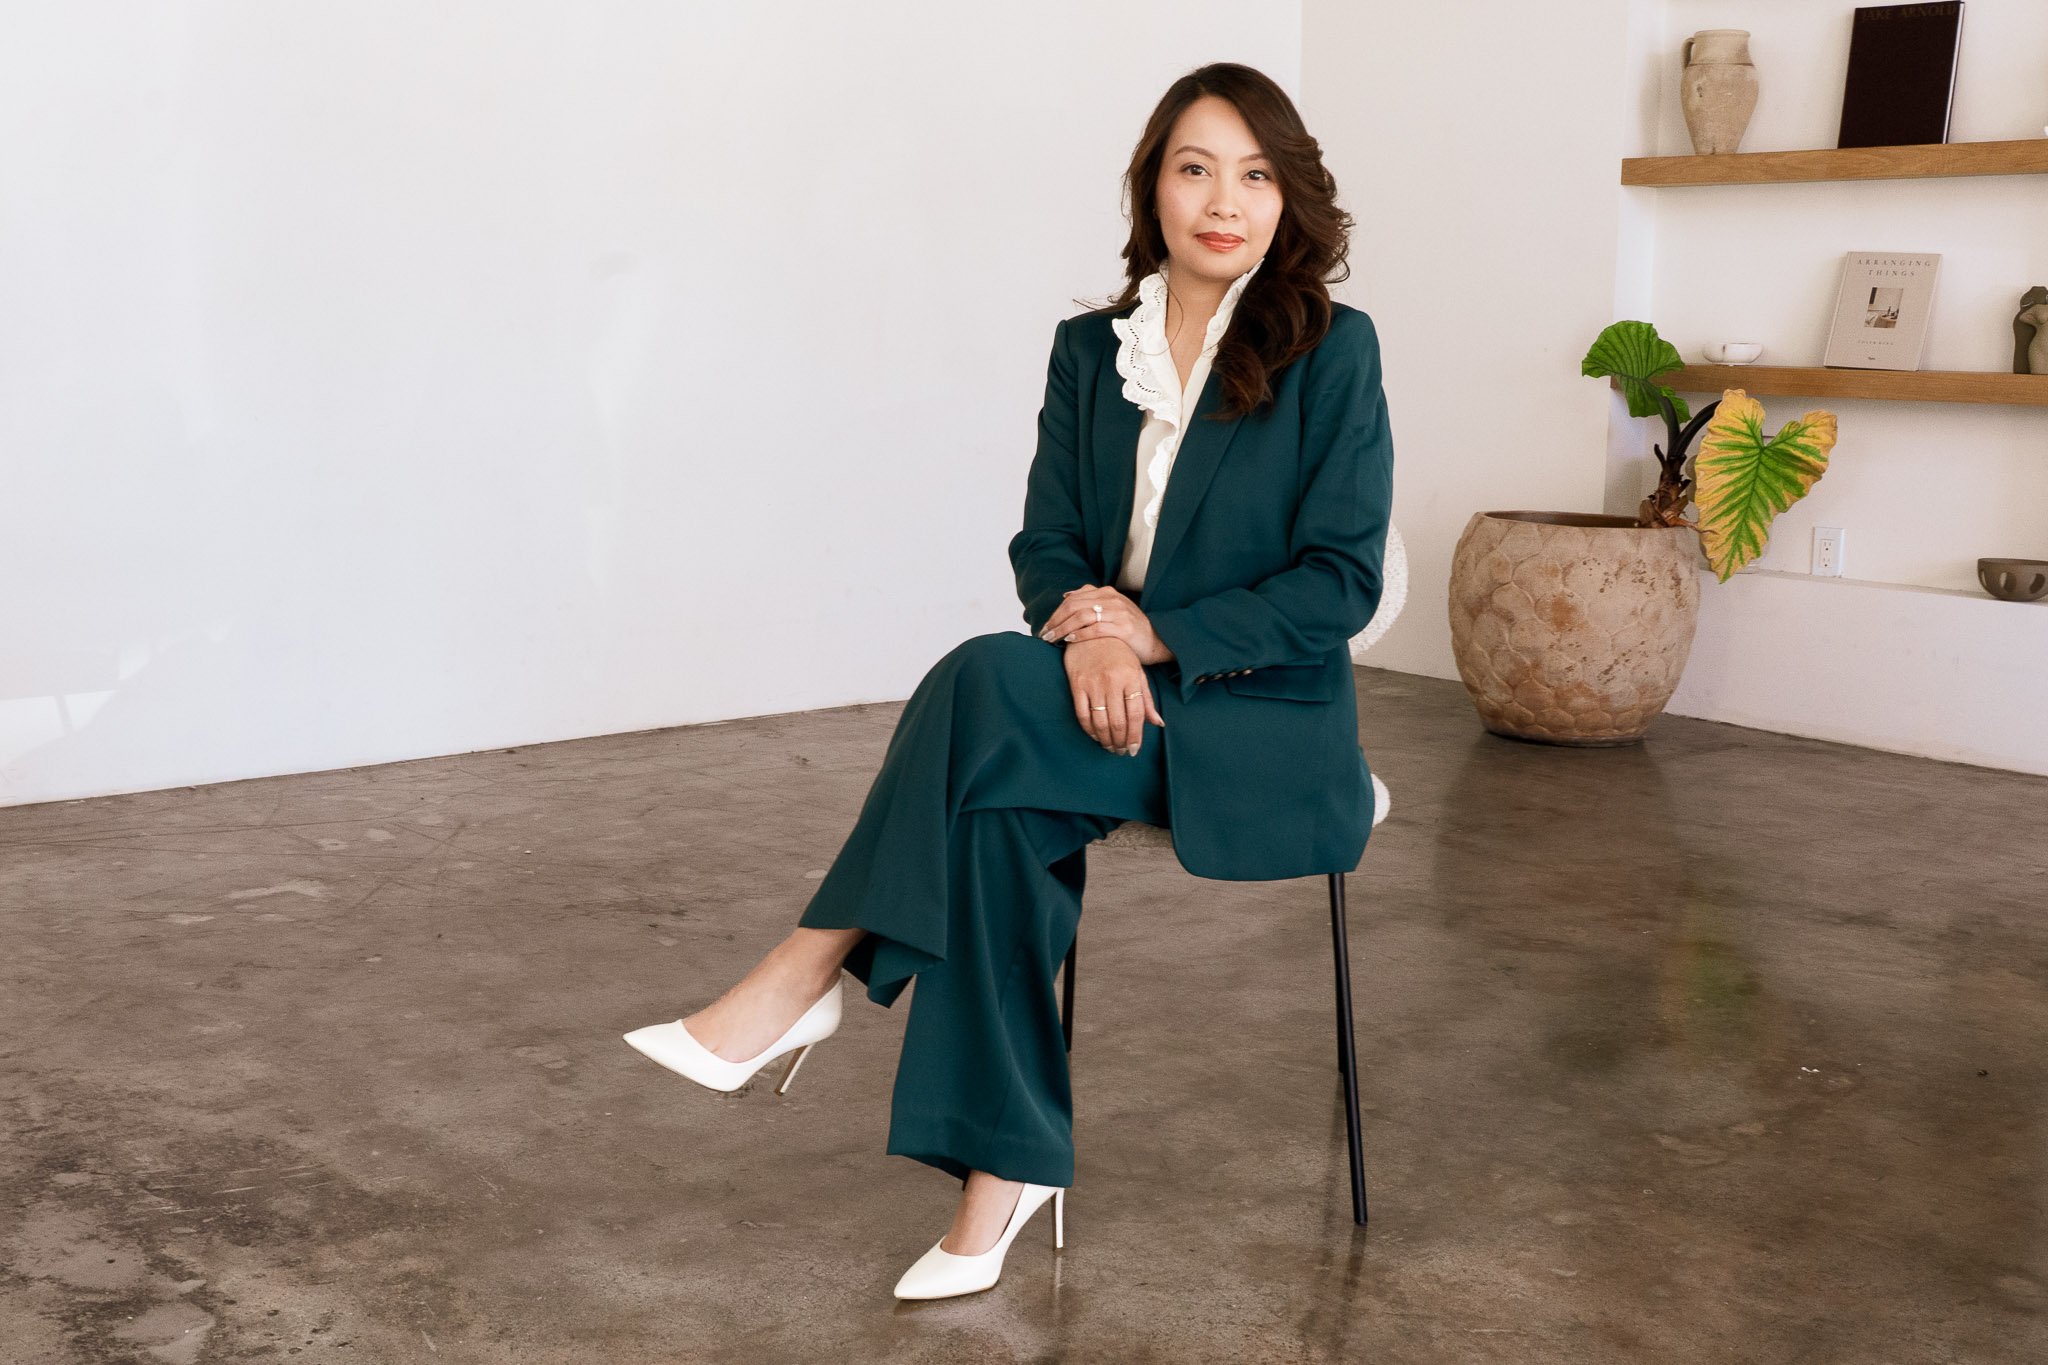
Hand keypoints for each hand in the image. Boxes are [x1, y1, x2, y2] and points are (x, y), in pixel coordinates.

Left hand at [1038, 585, 1173, 665]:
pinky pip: (1096, 629)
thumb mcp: (1112, 609)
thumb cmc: (1129, 629)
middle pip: (1074, 606)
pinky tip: (1070, 640)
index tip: (1046, 626)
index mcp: (1106, 592)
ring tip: (1053, 639)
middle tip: (1044, 634)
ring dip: (1063, 628)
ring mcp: (1119, 612)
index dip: (1056, 612)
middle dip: (1056, 620)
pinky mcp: (1124, 628)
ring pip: (1082, 616)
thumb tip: (1067, 596)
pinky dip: (1080, 634)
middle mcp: (1112, 599)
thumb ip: (1091, 602)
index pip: (1073, 598)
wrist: (1157, 641)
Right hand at [1060, 638, 1165, 754]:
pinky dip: (1089, 730)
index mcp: (1131, 677)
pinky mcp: (1077, 684)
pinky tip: (1095, 736)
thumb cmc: (1118, 654)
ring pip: (1100, 721)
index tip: (1134, 750)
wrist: (1091, 633)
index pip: (1136, 715)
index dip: (1135, 736)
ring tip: (1110, 747)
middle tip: (1121, 751)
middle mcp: (1112, 681)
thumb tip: (1158, 723)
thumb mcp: (1137, 672)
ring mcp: (1093, 683)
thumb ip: (1146, 699)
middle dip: (1121, 742)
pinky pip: (1082, 714)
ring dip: (1106, 740)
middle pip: (1117, 721)